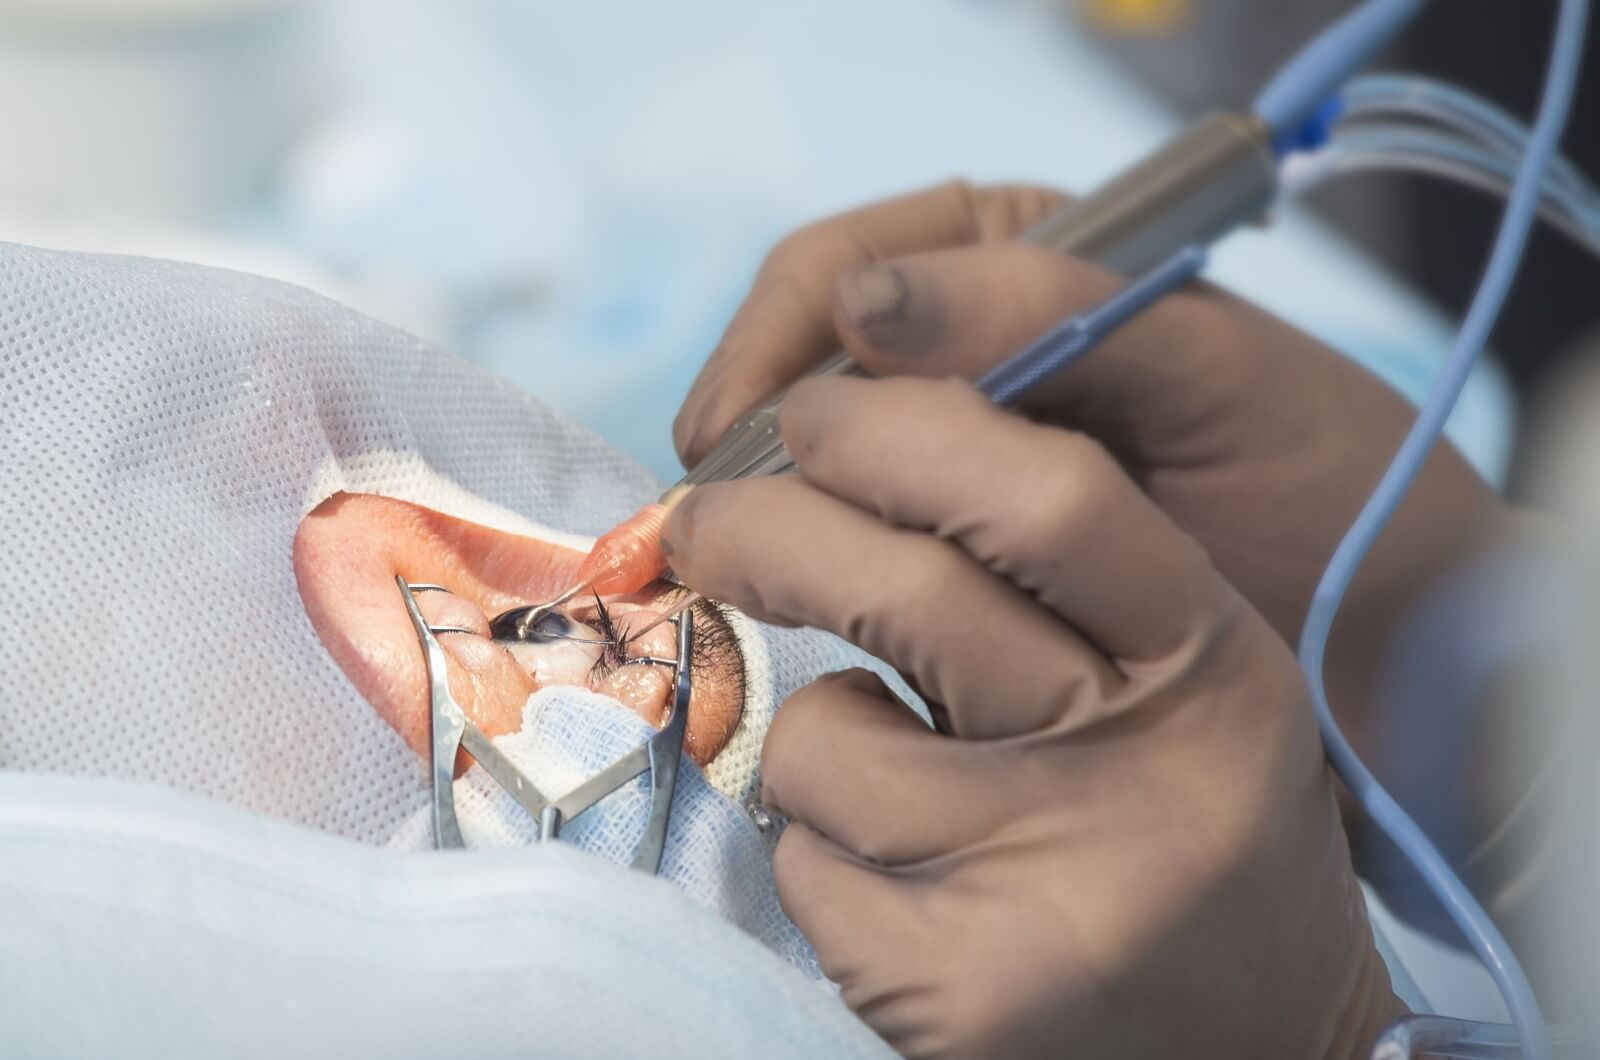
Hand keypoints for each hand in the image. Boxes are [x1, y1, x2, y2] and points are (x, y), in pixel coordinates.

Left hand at [662, 376, 1403, 1057]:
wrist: (1260, 1054)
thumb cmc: (1186, 837)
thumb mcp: (1181, 691)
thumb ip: (1058, 588)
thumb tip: (836, 471)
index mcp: (1209, 662)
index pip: (1047, 496)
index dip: (896, 430)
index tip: (810, 417)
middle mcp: (1142, 768)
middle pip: (908, 592)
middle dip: (765, 530)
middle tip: (701, 523)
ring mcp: (1051, 889)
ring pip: (822, 740)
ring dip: (815, 743)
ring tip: (897, 796)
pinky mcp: (963, 994)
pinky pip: (805, 866)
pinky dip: (820, 859)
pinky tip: (907, 896)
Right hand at [672, 182, 1509, 756]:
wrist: (1388, 635)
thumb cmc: (1325, 484)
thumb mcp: (1208, 372)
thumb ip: (1049, 313)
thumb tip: (865, 304)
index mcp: (1024, 260)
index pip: (845, 270)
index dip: (770, 344)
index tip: (737, 436)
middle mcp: (972, 344)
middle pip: (802, 360)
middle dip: (747, 432)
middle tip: (709, 520)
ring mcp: (961, 450)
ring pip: (814, 455)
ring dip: (761, 501)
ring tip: (728, 563)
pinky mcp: (963, 545)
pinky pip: (855, 533)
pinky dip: (810, 559)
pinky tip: (789, 599)